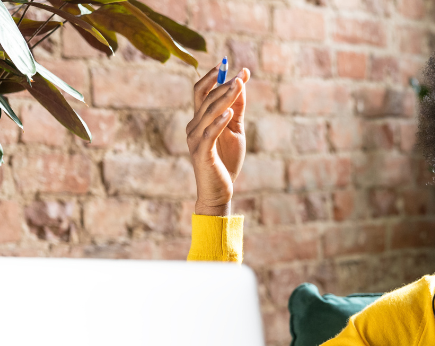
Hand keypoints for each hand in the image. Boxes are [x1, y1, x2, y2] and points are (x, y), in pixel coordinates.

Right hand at [186, 65, 249, 215]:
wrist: (219, 191)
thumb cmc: (226, 162)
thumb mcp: (235, 132)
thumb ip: (236, 111)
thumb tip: (240, 85)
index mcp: (199, 120)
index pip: (202, 92)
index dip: (215, 77)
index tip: (231, 65)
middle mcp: (193, 126)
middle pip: (206, 99)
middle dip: (224, 85)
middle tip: (240, 74)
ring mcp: (195, 140)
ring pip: (208, 113)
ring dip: (224, 98)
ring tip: (238, 85)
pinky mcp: (202, 153)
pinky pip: (209, 134)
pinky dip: (219, 122)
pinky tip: (228, 113)